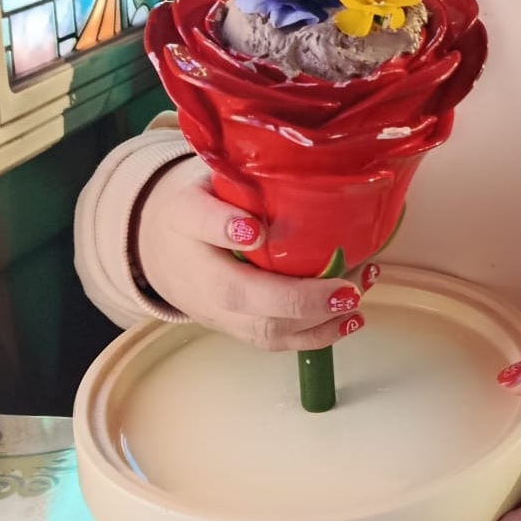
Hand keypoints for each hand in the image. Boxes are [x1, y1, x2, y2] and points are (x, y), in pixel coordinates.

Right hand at [136, 156, 376, 349]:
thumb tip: (281, 182)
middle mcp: (199, 275)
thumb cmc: (198, 212)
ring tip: (358, 294)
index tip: (253, 228)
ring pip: (266, 328)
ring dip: (319, 318)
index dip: (223, 226)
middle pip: (239, 295)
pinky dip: (320, 334)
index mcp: (184, 223)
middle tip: (345, 288)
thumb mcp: (205, 183)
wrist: (163, 254)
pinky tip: (352, 318)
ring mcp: (220, 311)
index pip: (197, 221)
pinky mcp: (241, 329)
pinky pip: (278, 341)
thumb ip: (236, 180)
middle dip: (297, 298)